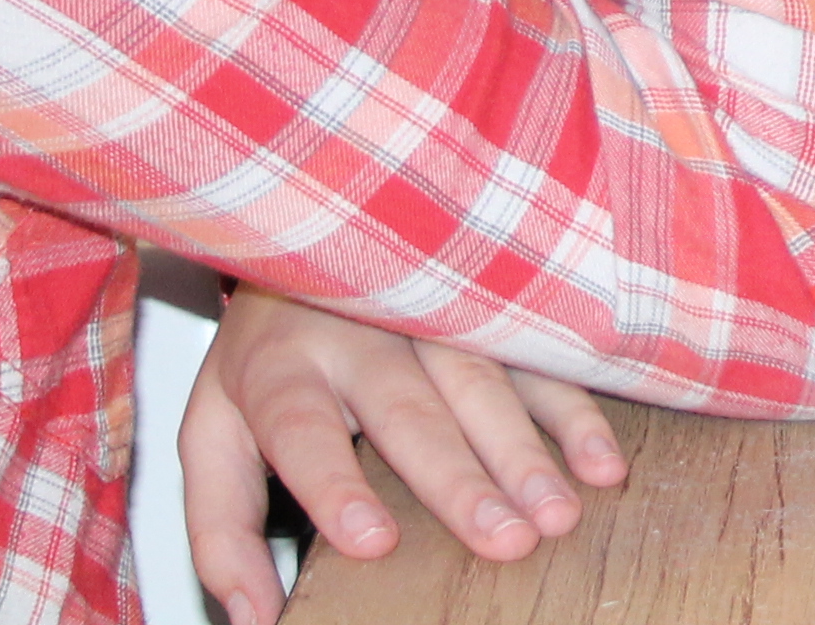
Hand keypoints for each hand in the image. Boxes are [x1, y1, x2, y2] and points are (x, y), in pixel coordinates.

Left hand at [185, 290, 625, 624]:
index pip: (301, 426)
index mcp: (279, 366)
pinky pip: (537, 359)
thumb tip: (251, 616)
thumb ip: (222, 527)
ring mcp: (432, 311)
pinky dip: (574, 411)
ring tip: (558, 514)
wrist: (314, 227)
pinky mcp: (487, 306)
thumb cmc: (268, 357)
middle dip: (459, 479)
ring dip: (525, 451)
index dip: (334, 483)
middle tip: (502, 540)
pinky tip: (601, 462)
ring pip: (482, 381)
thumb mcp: (213, 432)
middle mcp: (358, 332)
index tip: (371, 540)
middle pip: (408, 410)